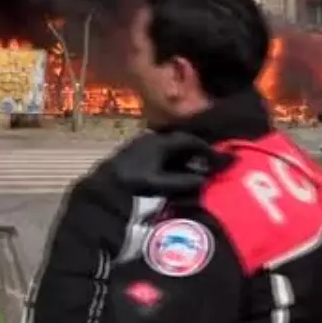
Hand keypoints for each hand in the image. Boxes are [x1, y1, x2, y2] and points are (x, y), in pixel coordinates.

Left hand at [113, 131, 232, 195]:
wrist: (104, 184)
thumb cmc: (132, 183)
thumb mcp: (159, 184)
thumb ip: (182, 182)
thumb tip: (203, 180)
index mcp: (161, 143)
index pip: (189, 140)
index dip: (205, 149)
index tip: (217, 157)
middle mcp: (153, 138)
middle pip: (180, 140)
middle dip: (196, 150)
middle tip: (209, 161)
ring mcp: (143, 142)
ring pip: (170, 144)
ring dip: (183, 153)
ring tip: (195, 165)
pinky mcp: (136, 150)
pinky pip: (161, 149)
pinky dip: (172, 156)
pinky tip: (174, 167)